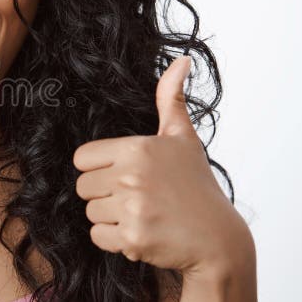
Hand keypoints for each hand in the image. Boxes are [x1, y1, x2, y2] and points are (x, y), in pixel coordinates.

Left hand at [73, 56, 249, 276]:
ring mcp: (132, 208)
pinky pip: (97, 236)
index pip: (82, 158)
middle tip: (136, 198)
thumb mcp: (183, 139)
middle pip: (82, 186)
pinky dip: (114, 240)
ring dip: (110, 218)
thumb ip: (170, 100)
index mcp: (137, 148)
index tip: (123, 174)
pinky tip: (141, 233)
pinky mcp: (132, 239)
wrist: (219, 241)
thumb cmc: (197, 187)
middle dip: (104, 194)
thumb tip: (181, 60)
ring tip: (142, 215)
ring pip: (90, 212)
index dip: (99, 168)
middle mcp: (131, 176)